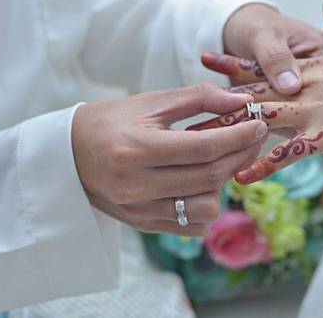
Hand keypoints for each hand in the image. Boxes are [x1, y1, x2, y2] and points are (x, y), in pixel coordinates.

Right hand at [72, 84, 267, 235]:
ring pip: (204, 207)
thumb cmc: (110, 121)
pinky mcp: (142, 224)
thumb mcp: (150, 101)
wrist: (65, 155)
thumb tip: (242, 102)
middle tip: (252, 137)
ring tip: (221, 160)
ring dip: (223, 183)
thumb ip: (199, 98)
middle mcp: (136, 185)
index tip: (257, 123)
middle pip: (209, 177)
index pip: (204, 148)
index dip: (238, 136)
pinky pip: (189, 225)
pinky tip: (202, 182)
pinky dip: (205, 205)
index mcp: (136, 148)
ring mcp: (139, 209)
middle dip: (240, 155)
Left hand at [191, 0, 322, 183]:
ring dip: (229, 133)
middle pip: (254, 92)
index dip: (234, 63)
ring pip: (263, 117)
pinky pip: (292, 150)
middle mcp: (310, 84)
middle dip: (217, 103)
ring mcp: (319, 108)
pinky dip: (265, 163)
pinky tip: (242, 176)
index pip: (267, 65)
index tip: (204, 58)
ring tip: (196, 147)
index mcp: (316, 67)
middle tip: (181, 113)